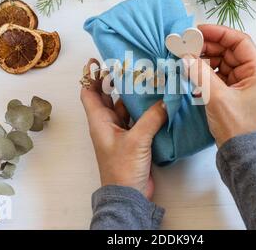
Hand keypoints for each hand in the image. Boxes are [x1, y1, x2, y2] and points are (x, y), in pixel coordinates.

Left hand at [81, 65, 166, 198]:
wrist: (128, 195)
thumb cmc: (122, 168)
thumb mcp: (137, 140)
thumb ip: (152, 118)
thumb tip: (166, 101)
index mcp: (100, 121)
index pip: (89, 93)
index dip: (91, 76)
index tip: (97, 61)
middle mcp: (108, 124)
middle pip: (108, 96)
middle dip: (116, 81)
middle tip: (128, 65)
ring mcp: (121, 132)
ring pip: (125, 107)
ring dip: (133, 95)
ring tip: (146, 78)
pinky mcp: (133, 139)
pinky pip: (138, 119)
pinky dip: (145, 110)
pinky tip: (157, 101)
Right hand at [183, 25, 255, 146]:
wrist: (238, 153)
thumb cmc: (235, 125)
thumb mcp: (216, 97)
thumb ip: (200, 73)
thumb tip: (185, 55)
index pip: (239, 41)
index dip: (218, 32)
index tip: (197, 30)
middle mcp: (252, 74)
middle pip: (229, 50)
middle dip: (207, 46)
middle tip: (186, 45)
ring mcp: (241, 83)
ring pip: (221, 61)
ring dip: (204, 59)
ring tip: (186, 59)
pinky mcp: (231, 92)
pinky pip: (217, 74)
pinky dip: (204, 71)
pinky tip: (191, 72)